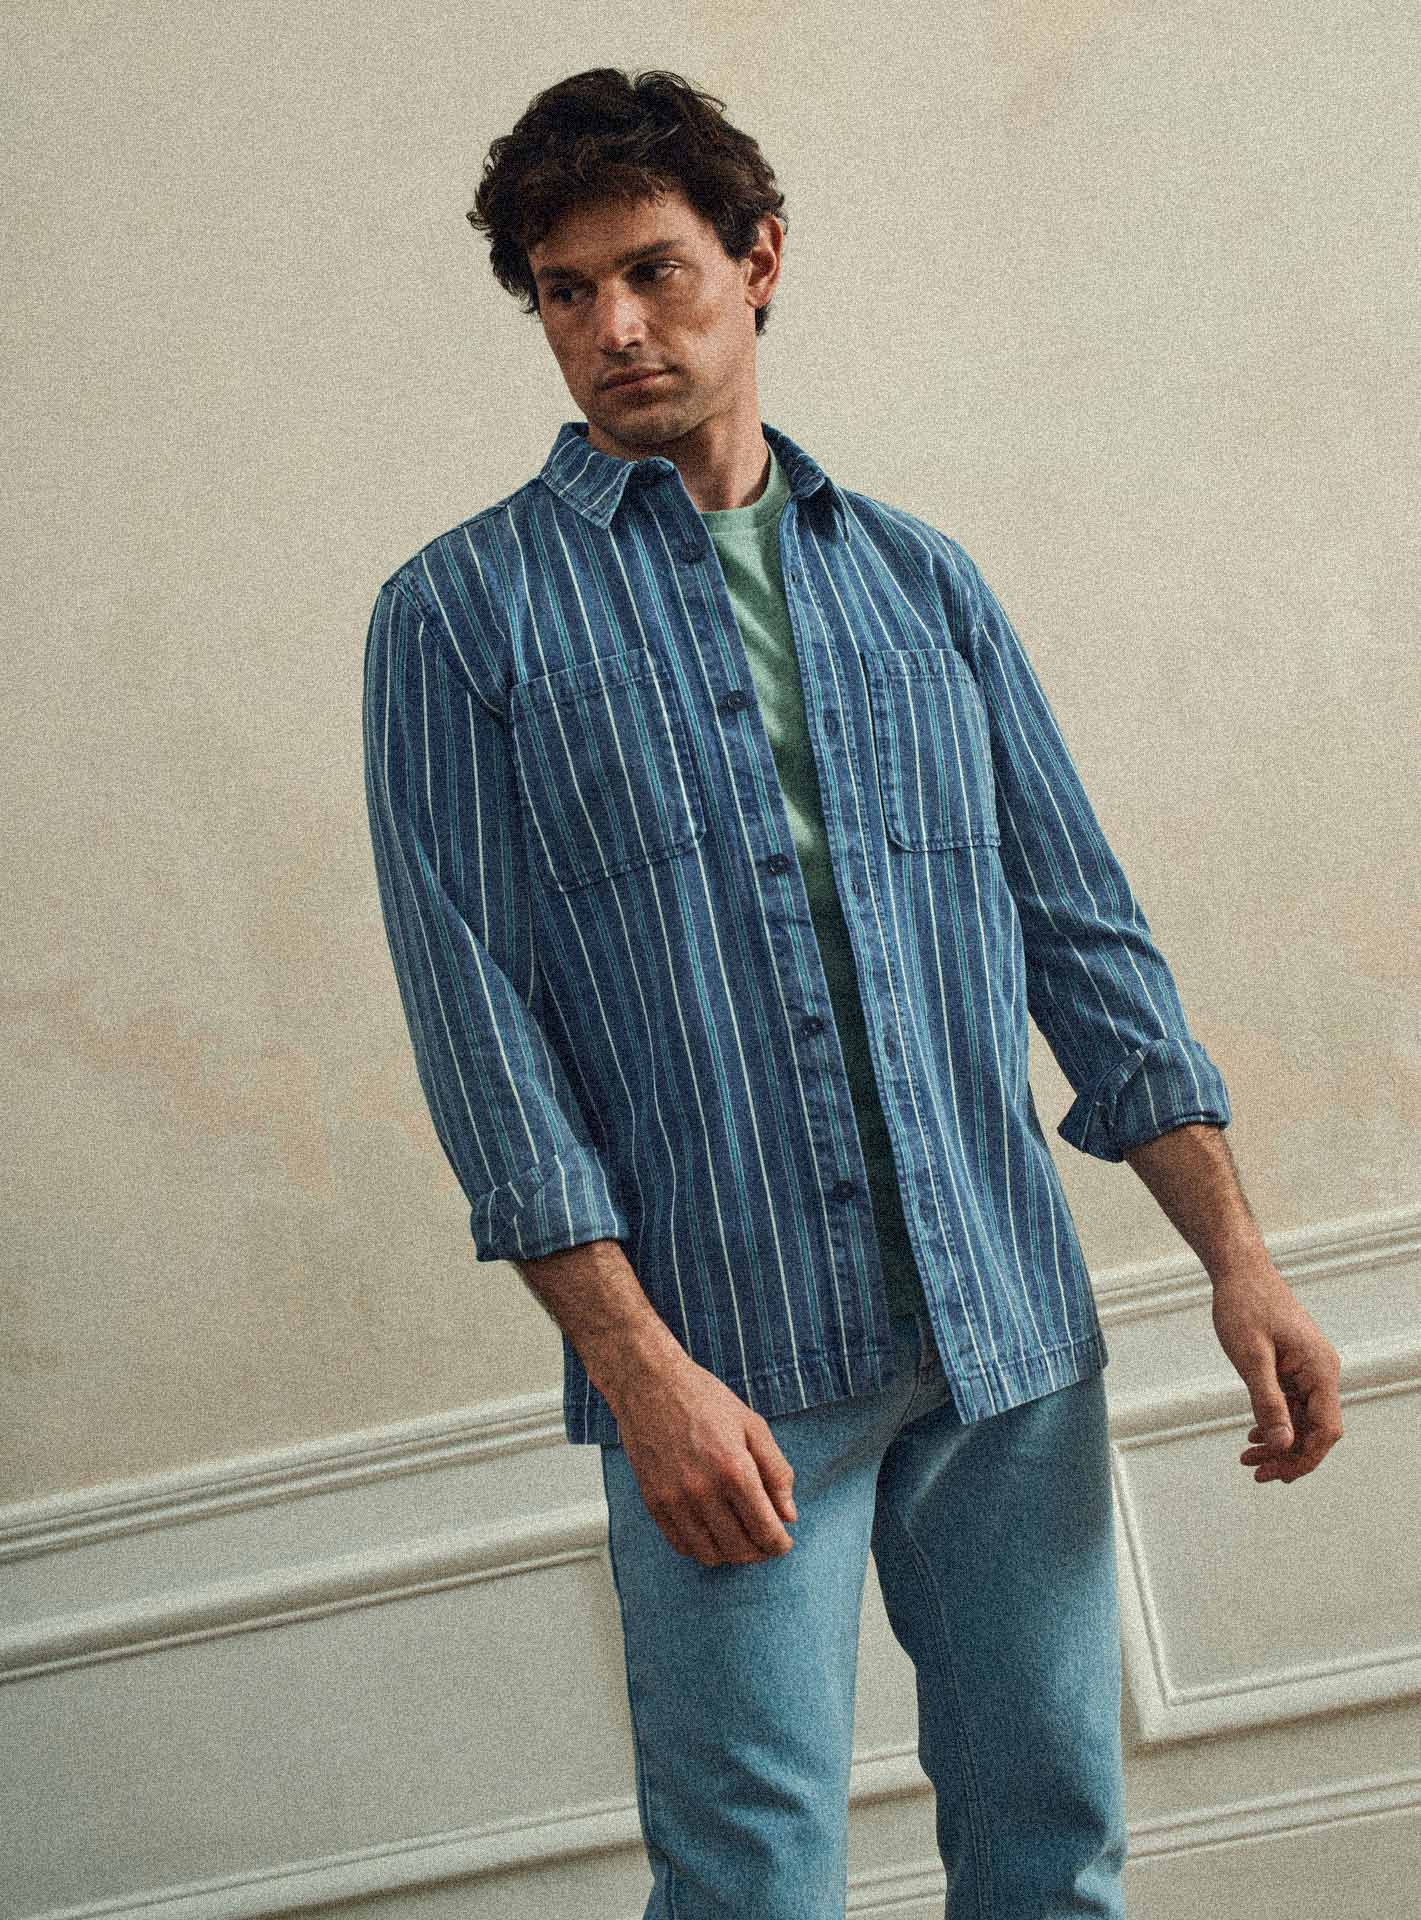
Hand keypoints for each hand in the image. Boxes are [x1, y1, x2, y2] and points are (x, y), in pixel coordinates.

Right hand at [611, 1355, 797, 1564]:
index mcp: (734, 1469)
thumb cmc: (704, 1399)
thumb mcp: (753, 1426)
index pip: (765, 1531)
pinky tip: (712, 1532)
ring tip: (741, 1539)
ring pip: (710, 1554)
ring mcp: (674, 1500)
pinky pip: (681, 1545)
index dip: (780, 1544)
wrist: (650, 1384)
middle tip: (766, 1542)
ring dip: (731, 1554)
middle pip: (740, 1548)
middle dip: (760, 1552)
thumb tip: (789, 1515)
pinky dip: (702, 1548)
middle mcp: (703, 1490)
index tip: (784, 1541)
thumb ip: (777, 1471)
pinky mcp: (653, 1503)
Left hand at [1210, 1259, 1342, 1482]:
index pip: (1325, 1430)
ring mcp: (1309, 1369)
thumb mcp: (1250, 1357)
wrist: (1240, 1271)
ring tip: (1248, 1459)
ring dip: (1278, 1442)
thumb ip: (1267, 1402)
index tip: (1276, 1475)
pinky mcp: (1294, 1366)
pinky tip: (1254, 1435)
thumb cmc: (1245, 1305)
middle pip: (1314, 1429)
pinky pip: (1292, 1404)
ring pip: (1301, 1419)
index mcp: (1320, 1370)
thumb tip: (1283, 1446)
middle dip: (1288, 1455)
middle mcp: (1321, 1372)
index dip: (1304, 1458)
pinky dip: (1275, 1422)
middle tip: (1256, 1473)